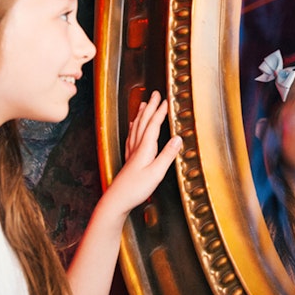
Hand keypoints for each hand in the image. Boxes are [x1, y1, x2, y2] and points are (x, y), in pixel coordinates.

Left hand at [104, 91, 181, 215]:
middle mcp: (137, 147)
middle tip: (155, 94)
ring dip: (141, 114)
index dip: (160, 112)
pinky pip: (131, 137)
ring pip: (136, 128)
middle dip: (151, 107)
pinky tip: (133, 126)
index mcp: (145, 149)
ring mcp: (132, 153)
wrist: (116, 200)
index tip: (166, 100)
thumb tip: (178, 139)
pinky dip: (134, 127)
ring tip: (144, 103)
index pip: (153, 125)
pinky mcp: (129, 159)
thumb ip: (167, 155)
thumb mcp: (156, 173)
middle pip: (144, 122)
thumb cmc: (135, 189)